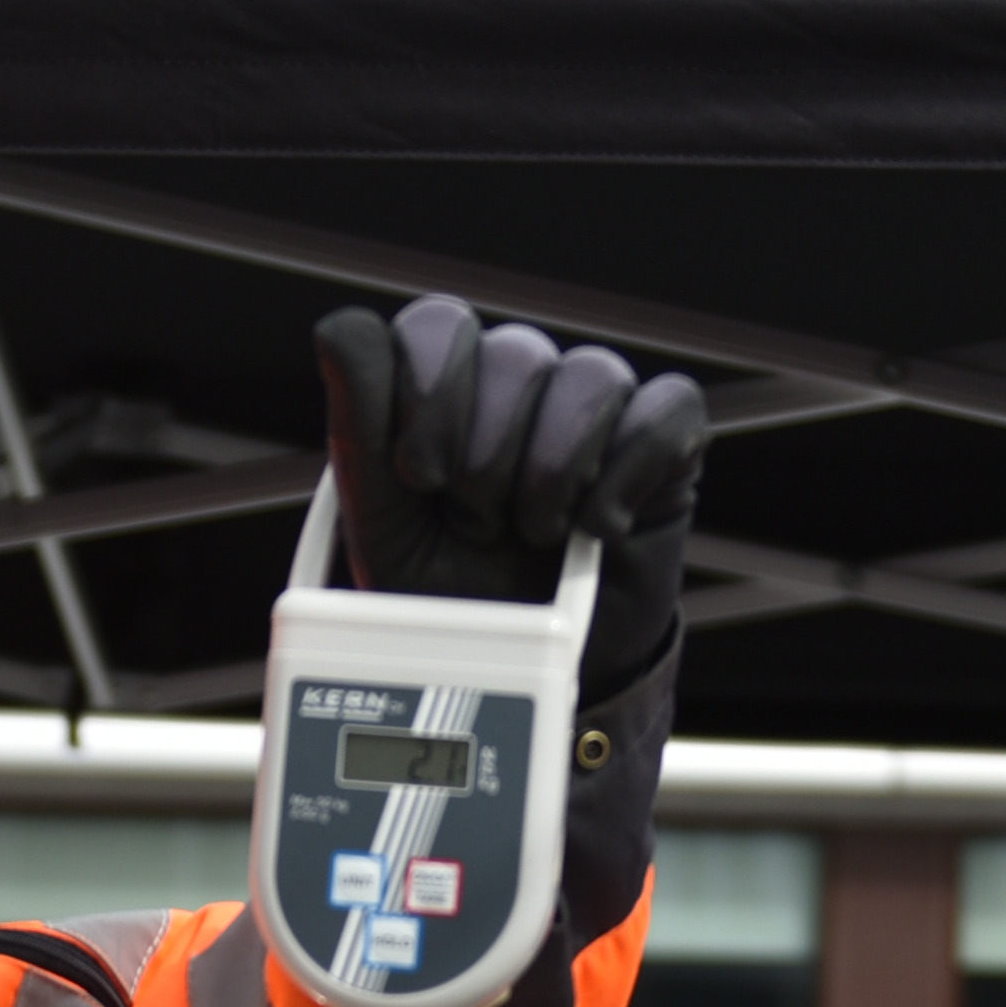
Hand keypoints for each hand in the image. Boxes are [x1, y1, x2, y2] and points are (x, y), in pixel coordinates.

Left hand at [309, 295, 706, 688]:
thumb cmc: (441, 594)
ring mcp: (595, 411)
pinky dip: (626, 473)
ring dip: (552, 470)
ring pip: (592, 376)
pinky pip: (665, 411)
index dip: (428, 394)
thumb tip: (339, 326)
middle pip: (516, 353)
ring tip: (533, 533)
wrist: (514, 680)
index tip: (417, 476)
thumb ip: (359, 417)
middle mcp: (521, 382)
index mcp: (447, 382)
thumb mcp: (380, 516)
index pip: (440, 326)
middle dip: (486, 457)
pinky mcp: (663, 446)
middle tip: (475, 525)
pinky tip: (594, 530)